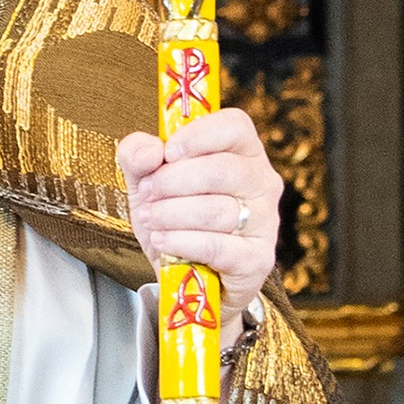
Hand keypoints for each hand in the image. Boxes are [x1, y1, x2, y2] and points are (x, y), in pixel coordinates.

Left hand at [118, 107, 282, 348]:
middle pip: (223, 169)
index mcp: (242, 150)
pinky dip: (182, 242)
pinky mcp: (258, 259)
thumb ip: (138, 154)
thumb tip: (150, 151)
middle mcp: (262, 182)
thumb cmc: (173, 216)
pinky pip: (218, 247)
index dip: (199, 135)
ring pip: (218, 210)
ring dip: (172, 214)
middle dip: (174, 181)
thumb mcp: (146, 180)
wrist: (187, 277)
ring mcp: (265, 222)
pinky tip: (163, 241)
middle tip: (148, 193)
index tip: (168, 152)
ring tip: (151, 219)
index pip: (235, 126)